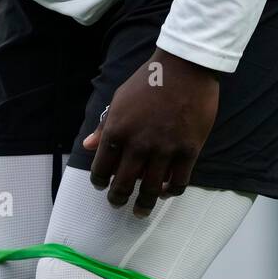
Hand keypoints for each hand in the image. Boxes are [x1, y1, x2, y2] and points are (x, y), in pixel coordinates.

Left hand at [82, 46, 219, 216]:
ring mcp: (164, 149)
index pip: (101, 168)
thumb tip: (88, 146)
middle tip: (118, 204)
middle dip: (117, 199)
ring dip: (143, 205)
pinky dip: (169, 192)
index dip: (99, 182)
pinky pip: (178, 183)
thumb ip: (104, 125)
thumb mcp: (119, 98)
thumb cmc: (148, 80)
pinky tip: (164, 192)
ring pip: (150, 190)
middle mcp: (138, 143)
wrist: (184, 67)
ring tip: (140, 211)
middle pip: (123, 185)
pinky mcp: (188, 151)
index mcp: (117, 129)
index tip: (102, 185)